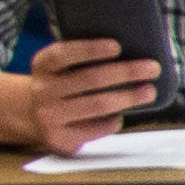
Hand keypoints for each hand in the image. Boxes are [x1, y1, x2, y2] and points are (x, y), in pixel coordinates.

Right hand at [20, 36, 163, 155]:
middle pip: (89, 79)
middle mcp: (42, 90)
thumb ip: (85, 59)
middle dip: (125, 73)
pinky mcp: (60, 138)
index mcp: (42, 65)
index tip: (117, 46)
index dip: (90, 49)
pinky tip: (122, 113)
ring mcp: (49, 116)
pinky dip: (114, 120)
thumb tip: (135, 53)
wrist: (32, 116)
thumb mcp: (62, 67)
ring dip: (128, 97)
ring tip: (149, 91)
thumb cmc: (62, 85)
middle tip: (152, 68)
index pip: (63, 54)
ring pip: (97, 105)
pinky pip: (97, 128)